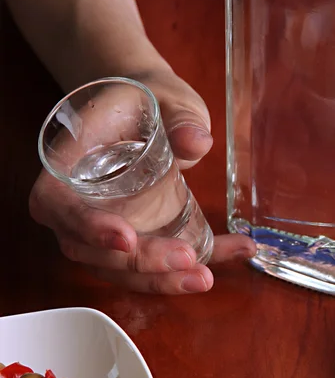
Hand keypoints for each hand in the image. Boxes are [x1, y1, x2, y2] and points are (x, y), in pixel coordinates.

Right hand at [29, 67, 256, 293]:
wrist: (148, 112)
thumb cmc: (144, 101)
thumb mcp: (163, 97)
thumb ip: (179, 117)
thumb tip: (196, 141)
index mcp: (68, 163)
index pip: (56, 204)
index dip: (85, 227)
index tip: (125, 239)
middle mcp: (79, 204)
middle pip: (91, 250)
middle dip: (140, 264)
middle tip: (187, 260)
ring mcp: (105, 227)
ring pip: (120, 269)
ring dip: (161, 280)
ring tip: (206, 277)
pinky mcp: (135, 238)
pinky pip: (154, 263)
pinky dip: (192, 265)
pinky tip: (234, 250)